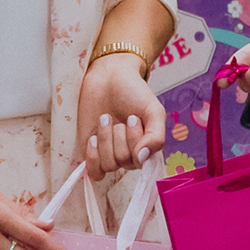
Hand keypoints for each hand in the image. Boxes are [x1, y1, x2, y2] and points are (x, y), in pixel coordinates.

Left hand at [78, 54, 166, 179]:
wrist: (109, 76)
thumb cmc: (133, 92)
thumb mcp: (153, 110)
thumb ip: (156, 137)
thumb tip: (142, 158)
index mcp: (148, 147)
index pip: (143, 162)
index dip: (135, 142)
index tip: (133, 118)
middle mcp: (131, 154)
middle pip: (125, 161)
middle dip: (120, 135)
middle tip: (121, 116)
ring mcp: (111, 154)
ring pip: (109, 165)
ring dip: (106, 139)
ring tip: (106, 118)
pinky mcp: (93, 153)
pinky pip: (94, 172)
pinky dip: (93, 157)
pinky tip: (93, 138)